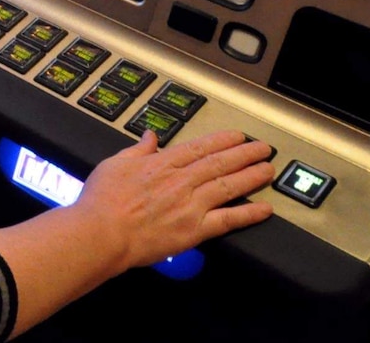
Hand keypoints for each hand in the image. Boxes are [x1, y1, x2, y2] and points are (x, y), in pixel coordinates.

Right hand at [70, 129, 274, 273]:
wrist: (101, 233)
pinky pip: (227, 220)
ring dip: (251, 177)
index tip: (238, 135)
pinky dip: (247, 214)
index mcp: (163, 163)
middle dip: (244, 154)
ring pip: (228, 186)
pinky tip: (264, 209)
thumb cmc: (102, 200)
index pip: (200, 147)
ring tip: (268, 170)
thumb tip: (150, 136)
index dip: (222, 140)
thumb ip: (137, 150)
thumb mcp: (115, 163)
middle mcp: (181, 180)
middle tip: (263, 148)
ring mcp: (190, 205)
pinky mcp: (193, 231)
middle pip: (220, 162)